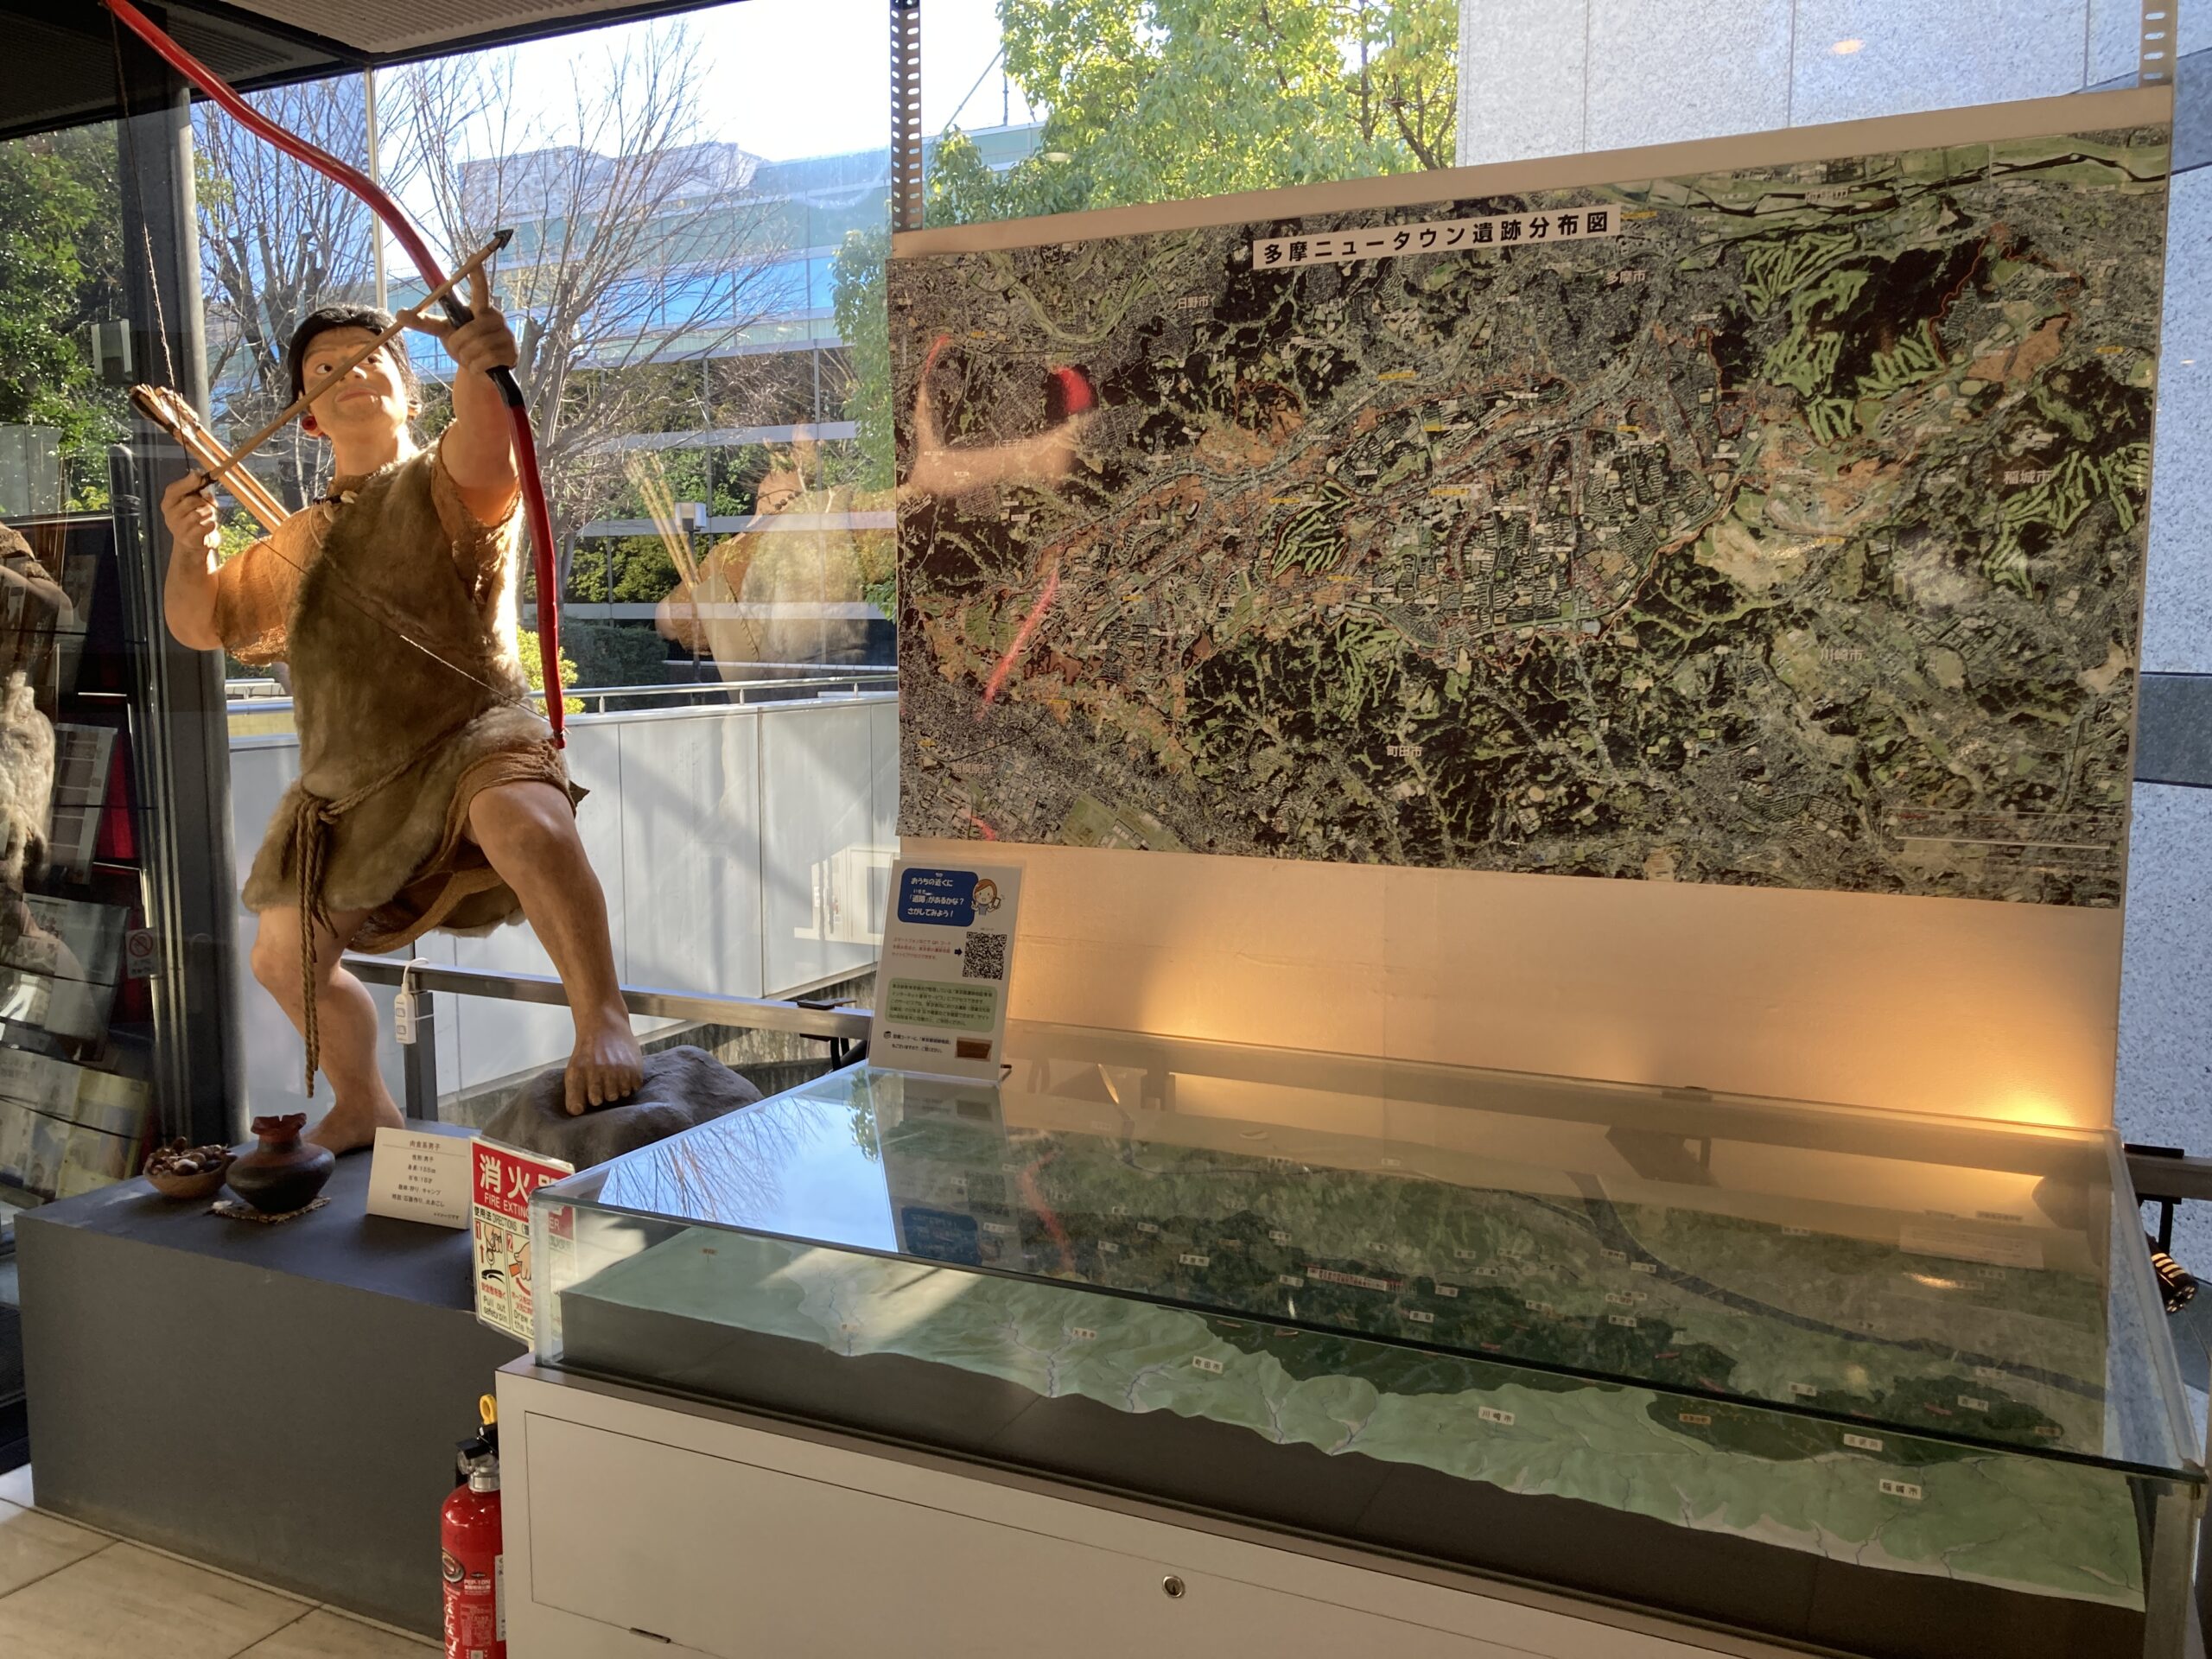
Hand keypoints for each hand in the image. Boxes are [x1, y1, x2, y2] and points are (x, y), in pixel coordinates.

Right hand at [160, 471, 218, 559]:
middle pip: (191, 500)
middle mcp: (170, 515)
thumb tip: (199, 474)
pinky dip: (212, 524)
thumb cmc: (195, 518)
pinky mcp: (190, 538)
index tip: (200, 475)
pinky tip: (208, 527)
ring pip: (200, 513)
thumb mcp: (193, 501)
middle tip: (205, 506)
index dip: (188, 482)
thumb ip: (195, 488)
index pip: (174, 490)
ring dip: (209, 513)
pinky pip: (208, 525)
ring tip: (206, 518)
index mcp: (168, 503)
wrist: (194, 545)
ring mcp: (179, 528)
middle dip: (203, 501)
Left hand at [419, 266, 518, 381]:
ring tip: (474, 358)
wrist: (484, 371)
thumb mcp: (443, 331)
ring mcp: (505, 334)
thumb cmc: (464, 345)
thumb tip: (398, 313)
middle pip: (467, 333)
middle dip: (459, 346)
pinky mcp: (511, 351)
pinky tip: (483, 366)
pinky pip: (486, 361)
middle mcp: (495, 317)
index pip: (479, 290)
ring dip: (468, 358)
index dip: (476, 275)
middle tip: (463, 350)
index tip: (473, 257)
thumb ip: (425, 322)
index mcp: (479, 307)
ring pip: (476, 349)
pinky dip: (477, 367)